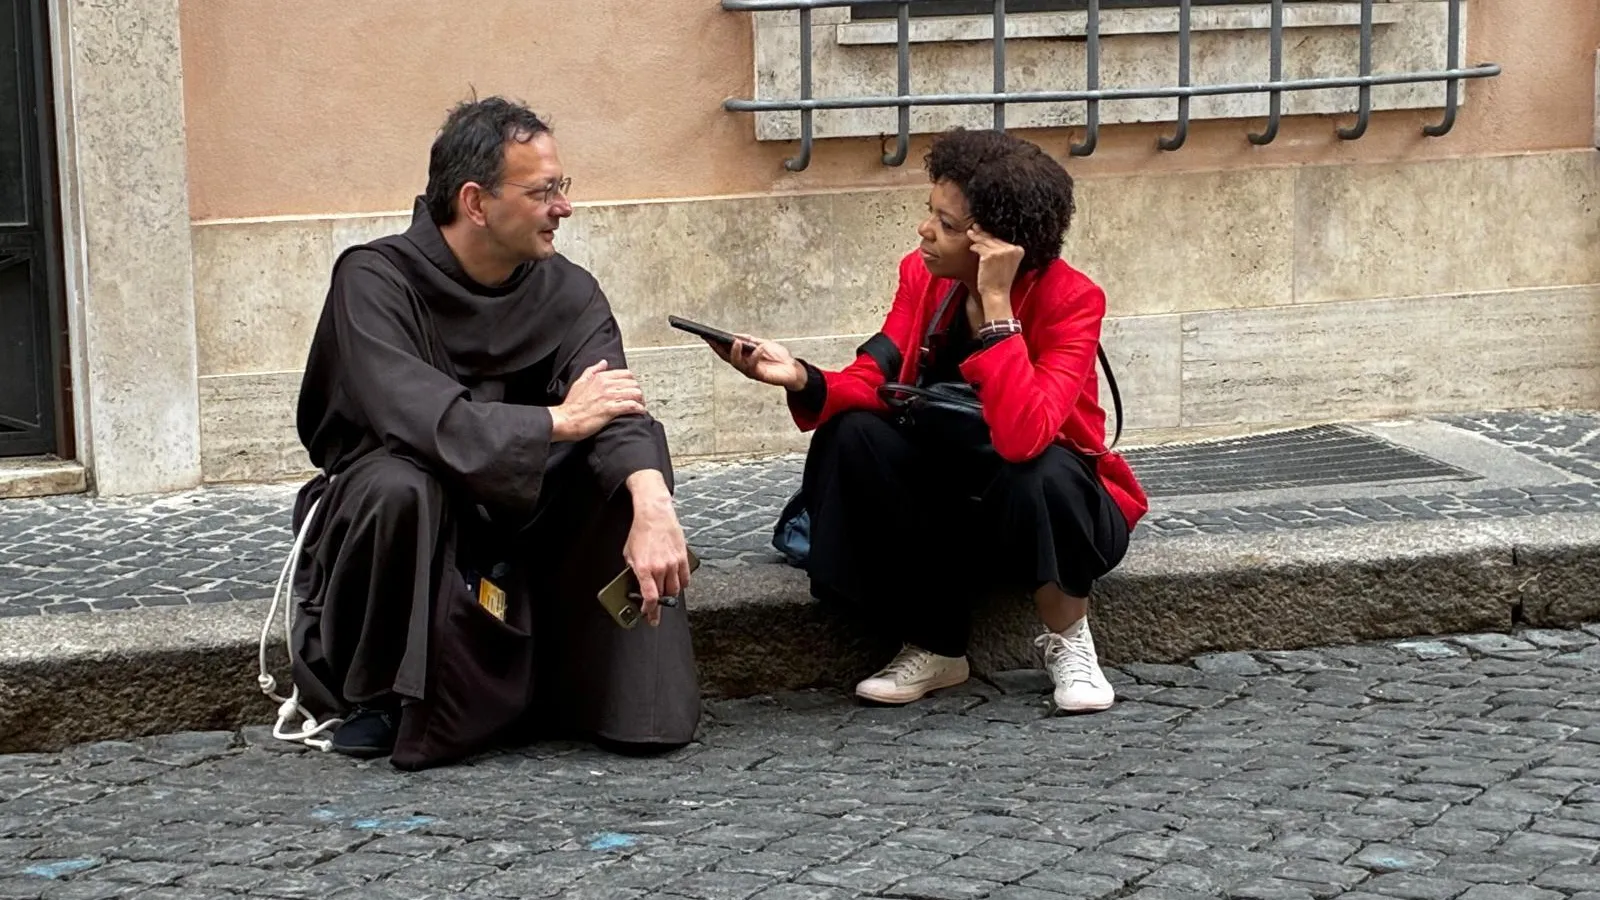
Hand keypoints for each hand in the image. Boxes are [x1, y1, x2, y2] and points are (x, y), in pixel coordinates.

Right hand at [550, 360, 645, 441]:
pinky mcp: (611, 409)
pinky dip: (639, 409)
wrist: (565, 419)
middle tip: (639, 399)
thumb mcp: (579, 382)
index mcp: (600, 378)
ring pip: (635, 393)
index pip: (626, 374)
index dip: (632, 382)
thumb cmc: (571, 405)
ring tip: (640, 406)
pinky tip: (640, 412)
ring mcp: (609, 397)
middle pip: (633, 383)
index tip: (633, 389)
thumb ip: (592, 371)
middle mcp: (606, 385)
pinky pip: (631, 406)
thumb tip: (603, 362)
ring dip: (641, 400)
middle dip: (638, 392)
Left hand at [623, 471, 689, 626]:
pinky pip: (685, 579)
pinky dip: (681, 585)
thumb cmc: (640, 532)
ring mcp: (673, 564)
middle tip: (656, 610)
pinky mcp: (683, 558)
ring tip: (665, 596)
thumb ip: (633, 571)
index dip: (649, 611)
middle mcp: (660, 568)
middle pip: (663, 597)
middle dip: (659, 606)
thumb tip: (636, 585)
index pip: (650, 598)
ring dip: (670, 596)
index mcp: (644, 568)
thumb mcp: (628, 554)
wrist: (654, 515)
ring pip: (675, 590)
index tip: (647, 615)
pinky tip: (676, 584)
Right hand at [709, 336, 806, 390]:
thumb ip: (749, 340)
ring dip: (735, 352)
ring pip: (737, 363)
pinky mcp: (759, 375)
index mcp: (742, 357)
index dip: (714, 344)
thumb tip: (735, 336)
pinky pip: (753, 365)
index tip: (706, 335)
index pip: (724, 351)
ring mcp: (750, 371)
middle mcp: (743, 365)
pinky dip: (756, 355)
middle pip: (726, 357)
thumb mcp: (762, 344)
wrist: (792, 368)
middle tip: (712, 339)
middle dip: (718, 348)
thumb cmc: (777, 356)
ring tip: (735, 342)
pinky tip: (759, 347)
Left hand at [968, 226, 1024, 313]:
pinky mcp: (990, 255)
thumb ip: (1003, 252)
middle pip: (994, 238)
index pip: (1002, 240)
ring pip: (986, 241)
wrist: (997, 294)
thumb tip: (990, 238)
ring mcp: (1001, 251)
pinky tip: (972, 247)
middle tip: (975, 227)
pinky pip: (980, 247)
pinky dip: (975, 247)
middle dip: (983, 233)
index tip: (985, 230)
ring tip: (970, 233)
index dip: (992, 235)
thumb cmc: (1000, 281)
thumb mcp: (1007, 264)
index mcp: (1019, 250)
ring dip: (977, 237)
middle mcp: (1011, 249)